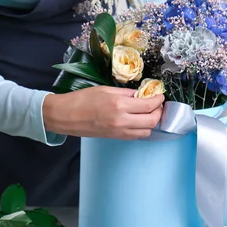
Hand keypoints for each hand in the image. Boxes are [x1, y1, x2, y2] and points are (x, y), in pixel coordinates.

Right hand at [43, 86, 163, 139]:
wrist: (65, 116)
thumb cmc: (82, 99)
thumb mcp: (105, 89)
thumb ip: (125, 93)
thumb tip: (140, 94)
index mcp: (119, 105)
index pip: (148, 105)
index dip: (158, 100)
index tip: (160, 95)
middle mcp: (121, 120)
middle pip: (152, 120)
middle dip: (159, 111)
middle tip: (158, 104)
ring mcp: (119, 131)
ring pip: (147, 131)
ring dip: (152, 122)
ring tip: (149, 112)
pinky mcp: (115, 137)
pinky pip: (136, 136)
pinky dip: (142, 129)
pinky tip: (139, 120)